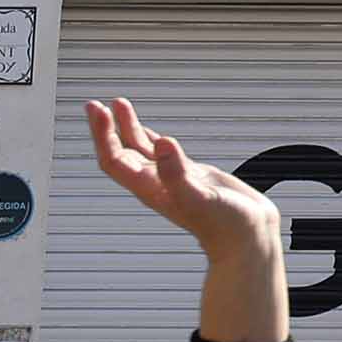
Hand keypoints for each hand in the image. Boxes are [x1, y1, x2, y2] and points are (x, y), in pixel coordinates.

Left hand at [85, 98, 279, 256]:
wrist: (246, 236)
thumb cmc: (223, 225)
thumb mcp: (197, 197)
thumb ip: (176, 172)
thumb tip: (161, 143)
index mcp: (150, 189)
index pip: (114, 159)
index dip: (103, 135)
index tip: (99, 111)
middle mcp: (155, 183)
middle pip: (119, 152)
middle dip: (106, 128)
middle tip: (94, 105)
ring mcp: (170, 177)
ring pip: (139, 148)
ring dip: (125, 126)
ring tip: (116, 105)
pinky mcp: (188, 174)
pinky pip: (160, 151)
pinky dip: (148, 136)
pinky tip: (143, 127)